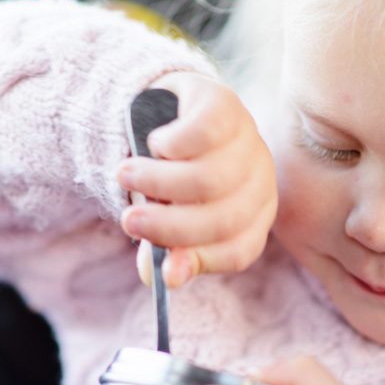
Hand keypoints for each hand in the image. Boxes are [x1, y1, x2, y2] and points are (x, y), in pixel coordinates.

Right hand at [118, 72, 276, 287]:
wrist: (171, 109)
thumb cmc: (172, 172)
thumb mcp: (167, 213)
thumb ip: (167, 246)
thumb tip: (161, 278)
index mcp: (253, 214)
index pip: (239, 249)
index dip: (203, 262)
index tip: (165, 272)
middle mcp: (259, 180)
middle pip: (223, 218)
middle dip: (170, 227)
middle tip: (128, 222)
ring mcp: (247, 141)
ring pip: (209, 179)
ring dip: (159, 183)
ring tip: (125, 176)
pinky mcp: (226, 105)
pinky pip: (202, 132)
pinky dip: (170, 143)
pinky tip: (154, 143)